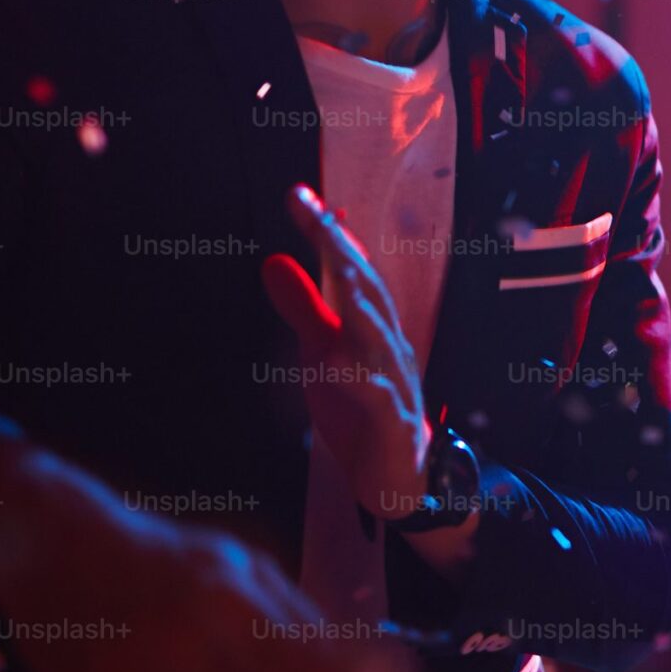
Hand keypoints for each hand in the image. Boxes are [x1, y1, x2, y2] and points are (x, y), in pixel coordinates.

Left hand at [260, 185, 430, 523]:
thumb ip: (302, 308)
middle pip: (367, 289)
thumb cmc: (360, 406)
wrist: (397, 475)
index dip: (326, 233)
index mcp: (368, 323)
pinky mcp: (392, 421)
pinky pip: (380, 397)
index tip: (300, 196)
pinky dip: (364, 379)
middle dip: (341, 250)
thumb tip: (273, 259)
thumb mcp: (322, 351)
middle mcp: (386, 342)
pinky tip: (341, 362)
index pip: (349, 269)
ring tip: (342, 272)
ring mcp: (394, 379)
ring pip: (379, 336)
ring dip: (362, 303)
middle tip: (316, 213)